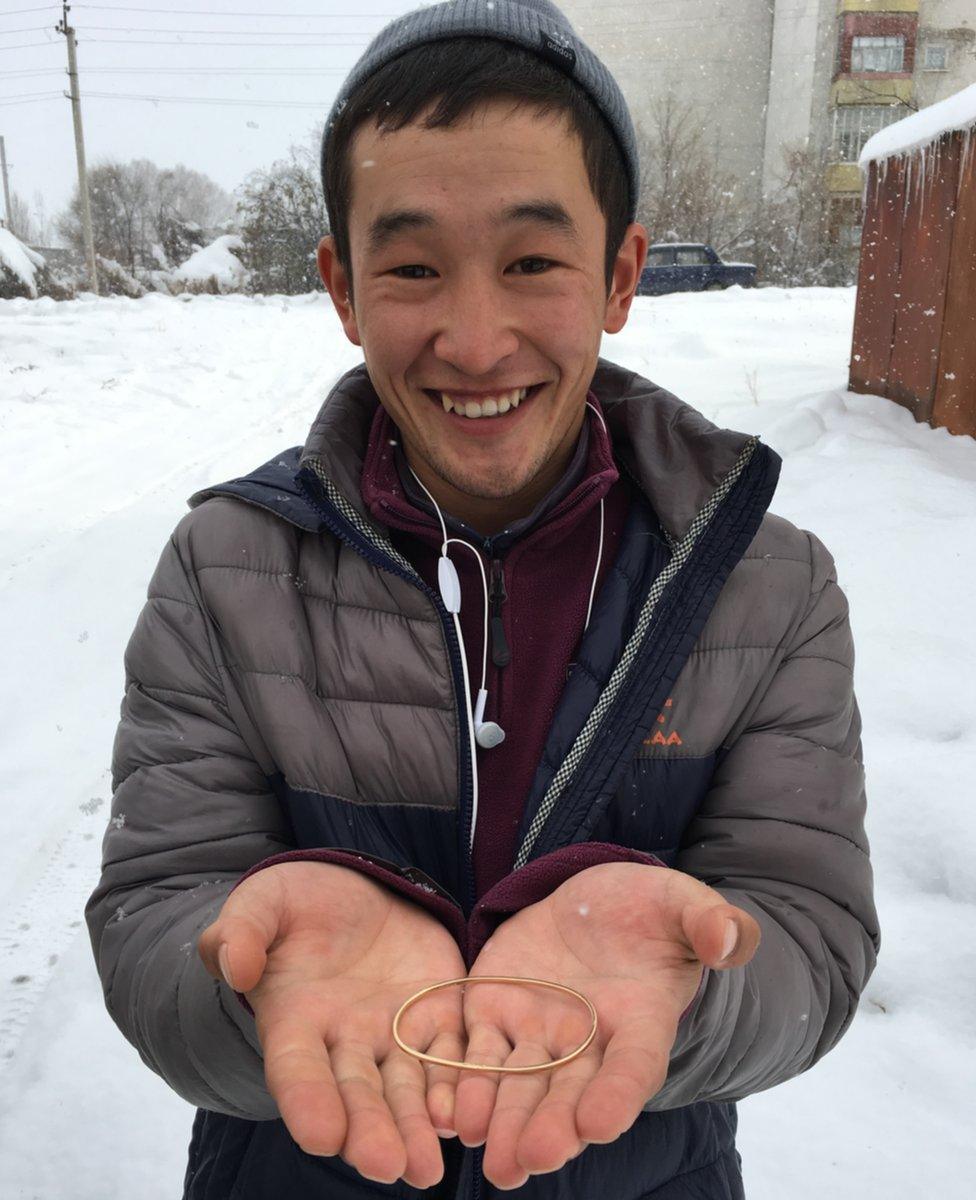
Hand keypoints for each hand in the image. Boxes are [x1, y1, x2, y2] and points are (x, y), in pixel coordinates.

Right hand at [198, 861, 466, 1187]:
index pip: (297, 1070)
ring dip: (417, 1128)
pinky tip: (464, 1116)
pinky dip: (458, 1087)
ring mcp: (394, 1035)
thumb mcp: (263, 904)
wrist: (356, 890)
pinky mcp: (438, 1018)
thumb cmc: (297, 902)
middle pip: (357, 1094)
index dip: (308, 1102)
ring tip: (427, 1167)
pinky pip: (451, 1057)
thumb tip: (234, 965)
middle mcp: (344, 1042)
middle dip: (371, 1132)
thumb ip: (242, 932)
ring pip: (406, 1089)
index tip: (321, 1136)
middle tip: (389, 1167)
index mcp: (294, 1020)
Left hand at [438, 862, 759, 1188]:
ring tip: (493, 1158)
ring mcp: (539, 1032)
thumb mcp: (682, 904)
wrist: (593, 902)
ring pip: (521, 1085)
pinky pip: (479, 1053)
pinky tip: (454, 1113)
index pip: (632, 1067)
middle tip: (532, 1159)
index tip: (600, 1123)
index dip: (617, 1095)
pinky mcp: (496, 1012)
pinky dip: (467, 1084)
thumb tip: (730, 939)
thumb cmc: (649, 907)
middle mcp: (589, 1042)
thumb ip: (709, 921)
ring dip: (505, 1123)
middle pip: (570, 1094)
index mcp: (641, 1021)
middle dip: (552, 1128)